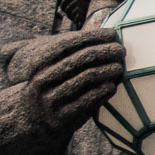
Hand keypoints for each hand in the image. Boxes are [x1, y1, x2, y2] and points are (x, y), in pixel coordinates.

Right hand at [6, 28, 124, 134]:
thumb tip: (107, 35)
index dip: (92, 36)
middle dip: (104, 51)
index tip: (112, 34)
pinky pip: (89, 99)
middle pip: (80, 59)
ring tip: (119, 67)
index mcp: (39, 63)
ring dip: (108, 70)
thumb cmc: (52, 86)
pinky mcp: (63, 117)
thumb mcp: (51, 68)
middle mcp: (42, 80)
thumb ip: (71, 54)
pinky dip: (104, 90)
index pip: (68, 43)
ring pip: (87, 78)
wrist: (33, 120)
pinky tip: (112, 86)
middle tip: (121, 50)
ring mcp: (51, 99)